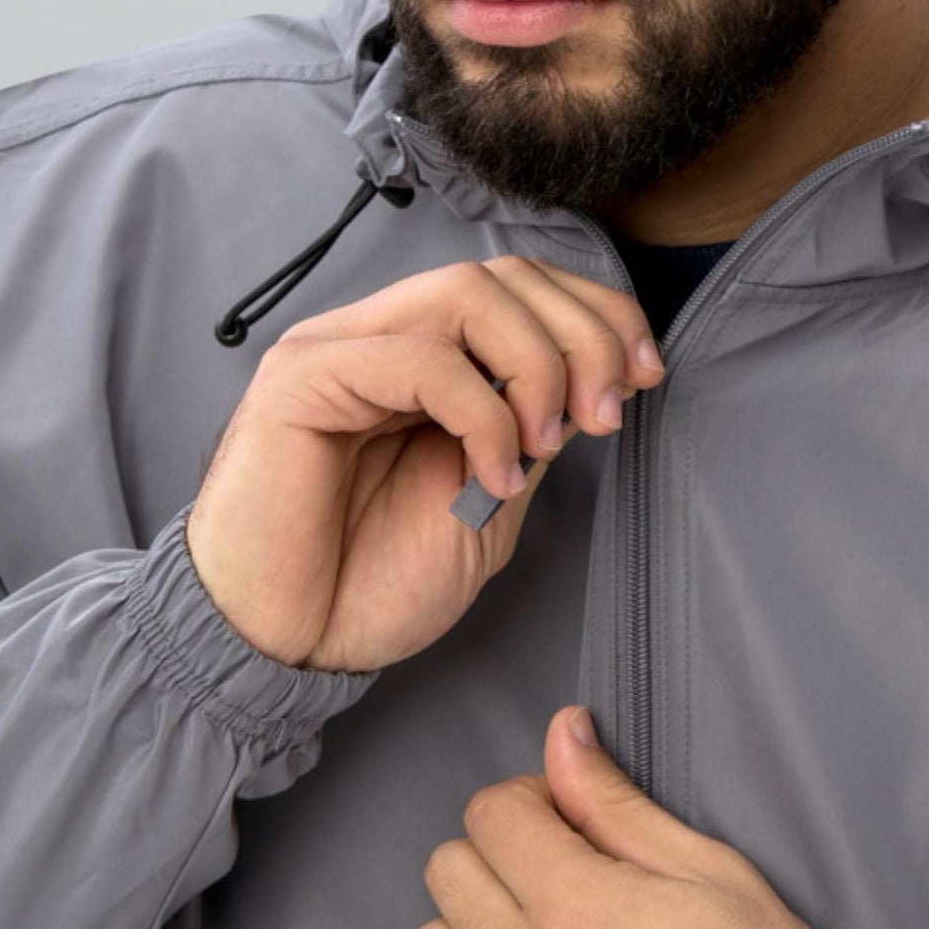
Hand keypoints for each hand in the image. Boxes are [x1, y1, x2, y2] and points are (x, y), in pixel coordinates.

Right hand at [185, 257, 663, 671]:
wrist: (280, 652)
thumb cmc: (367, 585)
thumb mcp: (486, 504)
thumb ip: (529, 434)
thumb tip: (594, 379)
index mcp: (425, 357)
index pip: (520, 286)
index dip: (596, 313)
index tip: (648, 373)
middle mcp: (381, 335)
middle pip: (503, 276)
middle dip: (582, 332)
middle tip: (610, 411)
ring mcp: (339, 347)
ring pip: (465, 294)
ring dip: (537, 362)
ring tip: (553, 440)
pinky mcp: (302, 378)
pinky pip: (418, 356)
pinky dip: (481, 409)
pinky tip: (491, 474)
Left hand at [412, 703, 847, 928]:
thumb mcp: (706, 873)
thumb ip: (616, 805)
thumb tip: (563, 733)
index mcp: (578, 913)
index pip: (490, 813)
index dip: (534, 797)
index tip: (572, 818)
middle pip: (449, 872)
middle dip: (499, 850)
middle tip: (560, 867)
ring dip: (474, 924)